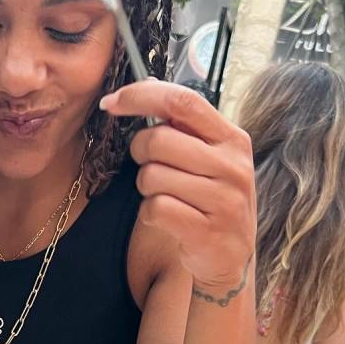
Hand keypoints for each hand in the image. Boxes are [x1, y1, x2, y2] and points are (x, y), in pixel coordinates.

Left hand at [100, 80, 255, 292]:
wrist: (228, 259)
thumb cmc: (209, 200)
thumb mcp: (208, 158)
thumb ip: (183, 126)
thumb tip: (146, 84)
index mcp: (233, 139)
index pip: (184, 101)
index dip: (141, 96)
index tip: (111, 102)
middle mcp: (233, 166)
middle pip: (159, 140)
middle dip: (139, 152)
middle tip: (150, 165)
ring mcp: (224, 200)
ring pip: (152, 176)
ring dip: (147, 188)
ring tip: (168, 197)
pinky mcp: (207, 231)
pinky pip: (155, 208)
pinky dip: (151, 213)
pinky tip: (169, 219)